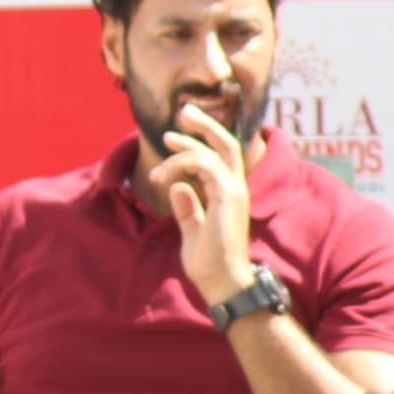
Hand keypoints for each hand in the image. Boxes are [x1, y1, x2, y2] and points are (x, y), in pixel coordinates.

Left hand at [150, 97, 259, 311]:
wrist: (223, 282)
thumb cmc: (210, 264)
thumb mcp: (192, 231)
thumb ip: (187, 209)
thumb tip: (178, 188)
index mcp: (228, 195)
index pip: (217, 158)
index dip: (195, 142)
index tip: (172, 136)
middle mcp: (235, 188)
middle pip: (226, 144)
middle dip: (204, 125)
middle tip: (184, 111)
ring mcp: (234, 190)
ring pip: (215, 150)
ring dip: (182, 150)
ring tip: (158, 163)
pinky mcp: (227, 195)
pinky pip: (205, 165)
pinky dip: (181, 164)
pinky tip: (162, 178)